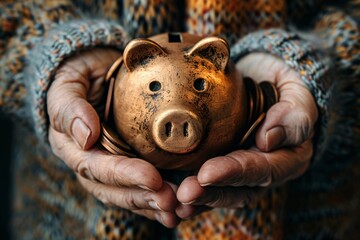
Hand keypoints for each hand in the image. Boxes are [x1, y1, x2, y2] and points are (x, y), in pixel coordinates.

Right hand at [47, 49, 178, 226]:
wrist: (96, 74)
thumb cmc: (79, 77)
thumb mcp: (68, 84)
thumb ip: (70, 107)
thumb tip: (86, 136)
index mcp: (74, 147)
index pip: (97, 168)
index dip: (124, 175)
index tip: (152, 178)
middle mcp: (92, 164)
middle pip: (115, 189)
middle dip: (143, 198)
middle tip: (170, 202)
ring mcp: (112, 166)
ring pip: (130, 194)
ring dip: (153, 205)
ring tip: (178, 210)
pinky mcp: (131, 164)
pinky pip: (143, 187)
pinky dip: (158, 200)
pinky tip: (179, 208)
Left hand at [176, 52, 317, 217]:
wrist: (264, 80)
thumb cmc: (283, 88)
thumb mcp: (297, 96)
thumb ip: (293, 116)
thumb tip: (268, 140)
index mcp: (287, 158)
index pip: (263, 170)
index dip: (235, 173)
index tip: (207, 173)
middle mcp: (263, 171)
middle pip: (238, 190)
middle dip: (210, 193)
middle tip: (184, 194)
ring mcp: (240, 170)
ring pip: (219, 191)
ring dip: (196, 198)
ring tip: (172, 200)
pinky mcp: (220, 163)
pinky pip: (205, 182)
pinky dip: (188, 189)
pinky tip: (168, 193)